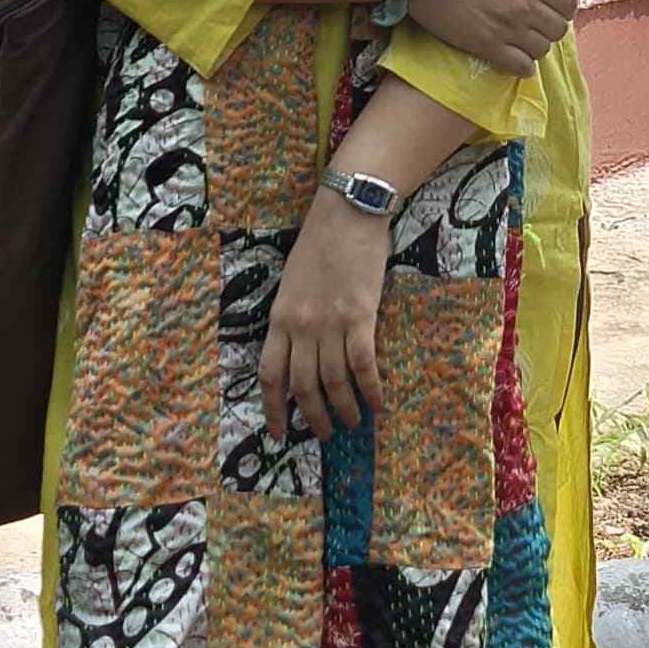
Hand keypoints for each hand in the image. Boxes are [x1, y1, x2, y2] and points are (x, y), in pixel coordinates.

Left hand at [259, 190, 388, 438]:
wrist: (347, 213)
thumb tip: (300, 352)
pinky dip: (371, 390)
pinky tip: (378, 405)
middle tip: (325, 434)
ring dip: (344, 409)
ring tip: (353, 423)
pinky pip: (363, 366)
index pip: (270, 375)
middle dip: (313, 417)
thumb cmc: (320, 244)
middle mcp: (300, 327)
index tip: (278, 433)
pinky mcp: (360, 317)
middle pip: (303, 386)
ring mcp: (330, 324)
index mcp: (279, 318)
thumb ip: (292, 318)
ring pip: (333, 382)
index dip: (273, 409)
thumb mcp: (291, 283)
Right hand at [403, 0, 582, 74]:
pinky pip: (521, 68)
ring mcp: (505, 28)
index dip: (563, 3)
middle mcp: (523, 5)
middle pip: (559, 29)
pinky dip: (522, 64)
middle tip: (532, 18)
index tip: (549, 2)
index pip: (571, 2)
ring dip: (535, 44)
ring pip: (542, 50)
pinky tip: (511, 52)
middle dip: (550, 24)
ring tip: (520, 34)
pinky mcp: (485, 46)